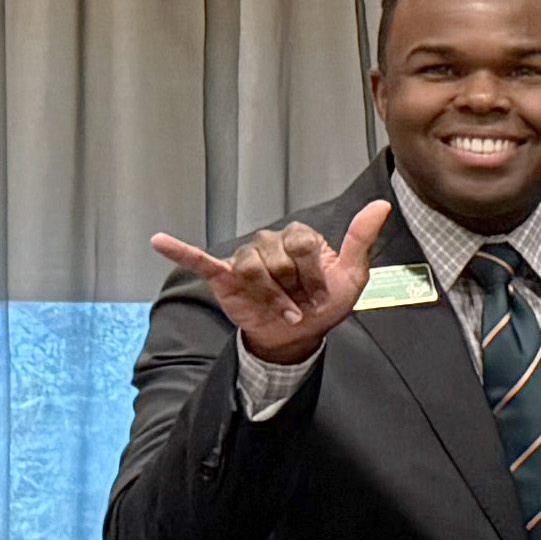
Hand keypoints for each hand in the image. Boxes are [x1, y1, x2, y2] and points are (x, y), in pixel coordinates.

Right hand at [151, 200, 391, 366]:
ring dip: (272, 298)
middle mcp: (270, 241)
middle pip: (279, 261)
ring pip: (254, 271)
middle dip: (295, 290)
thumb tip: (381, 205)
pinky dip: (181, 252)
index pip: (304, 248)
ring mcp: (244, 257)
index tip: (322, 296)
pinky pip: (200, 261)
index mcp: (300, 237)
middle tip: (300, 305)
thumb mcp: (352, 275)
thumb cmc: (325, 303)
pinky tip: (159, 241)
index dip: (315, 277)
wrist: (300, 334)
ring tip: (283, 311)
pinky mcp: (224, 276)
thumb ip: (361, 239)